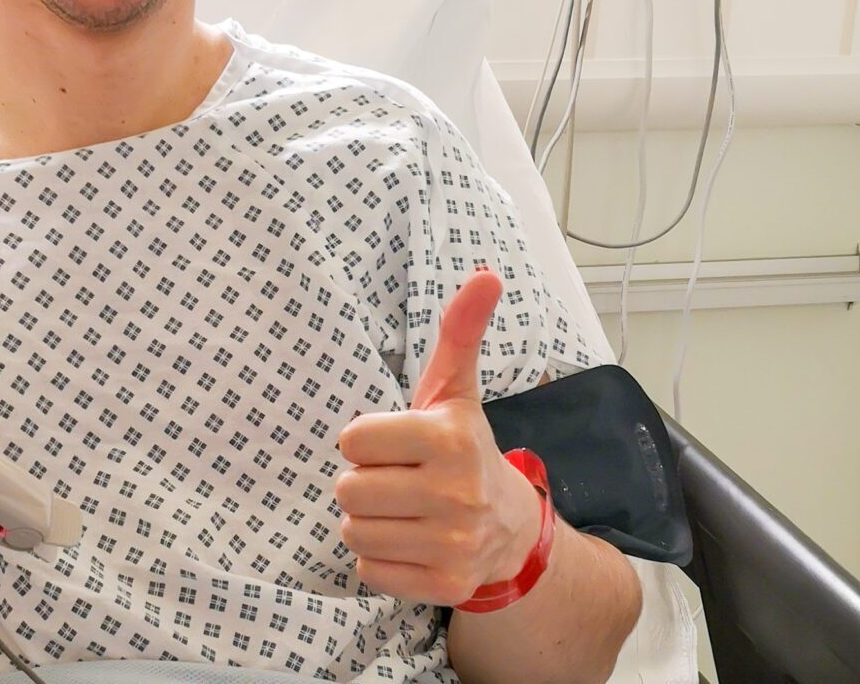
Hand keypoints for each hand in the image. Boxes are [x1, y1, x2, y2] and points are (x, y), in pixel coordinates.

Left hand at [334, 267, 547, 607]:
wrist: (511, 528)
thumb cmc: (464, 448)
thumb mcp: (456, 388)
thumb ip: (460, 330)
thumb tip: (486, 273)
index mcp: (451, 438)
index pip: (353, 440)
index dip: (365, 440)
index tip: (394, 442)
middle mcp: (455, 493)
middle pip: (349, 488)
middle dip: (364, 481)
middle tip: (397, 478)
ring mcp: (453, 544)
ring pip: (354, 531)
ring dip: (367, 521)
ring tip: (401, 509)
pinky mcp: (445, 585)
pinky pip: (369, 572)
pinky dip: (379, 559)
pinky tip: (408, 541)